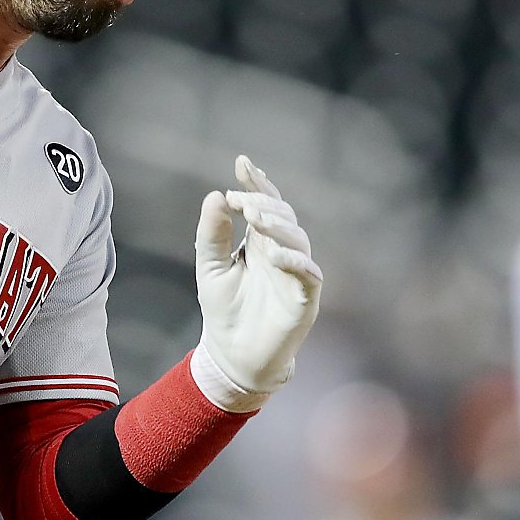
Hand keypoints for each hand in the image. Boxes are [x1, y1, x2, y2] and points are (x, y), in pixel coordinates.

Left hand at [194, 156, 322, 405]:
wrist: (232, 355)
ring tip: (255, 219)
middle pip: (282, 216)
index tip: (242, 163)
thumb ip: (212, 234)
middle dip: (263, 203)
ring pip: (298, 240)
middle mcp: (281, 252)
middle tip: (240, 200)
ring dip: (278, 226)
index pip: (264, 204)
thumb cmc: (224, 310)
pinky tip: (275, 254)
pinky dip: (295, 262)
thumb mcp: (210, 266)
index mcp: (260, 242)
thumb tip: (216, 195)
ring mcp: (296, 274)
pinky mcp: (305, 300)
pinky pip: (308, 275)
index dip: (257, 182)